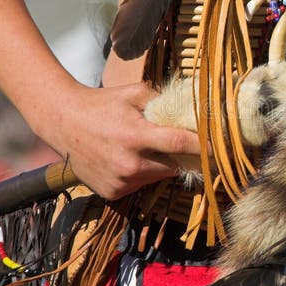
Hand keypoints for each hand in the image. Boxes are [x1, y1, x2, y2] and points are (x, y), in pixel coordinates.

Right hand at [40, 81, 203, 199]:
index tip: (221, 147)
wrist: (63, 121)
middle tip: (182, 145)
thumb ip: (163, 100)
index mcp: (136, 135)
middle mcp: (130, 163)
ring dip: (160, 165)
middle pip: (173, 165)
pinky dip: (141, 175)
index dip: (203, 146)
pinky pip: (139, 185)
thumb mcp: (134, 93)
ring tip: (144, 147)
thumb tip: (193, 104)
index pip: (180, 143)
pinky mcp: (112, 192)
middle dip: (181, 157)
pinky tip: (127, 159)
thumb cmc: (101, 103)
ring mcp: (120, 181)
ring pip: (157, 177)